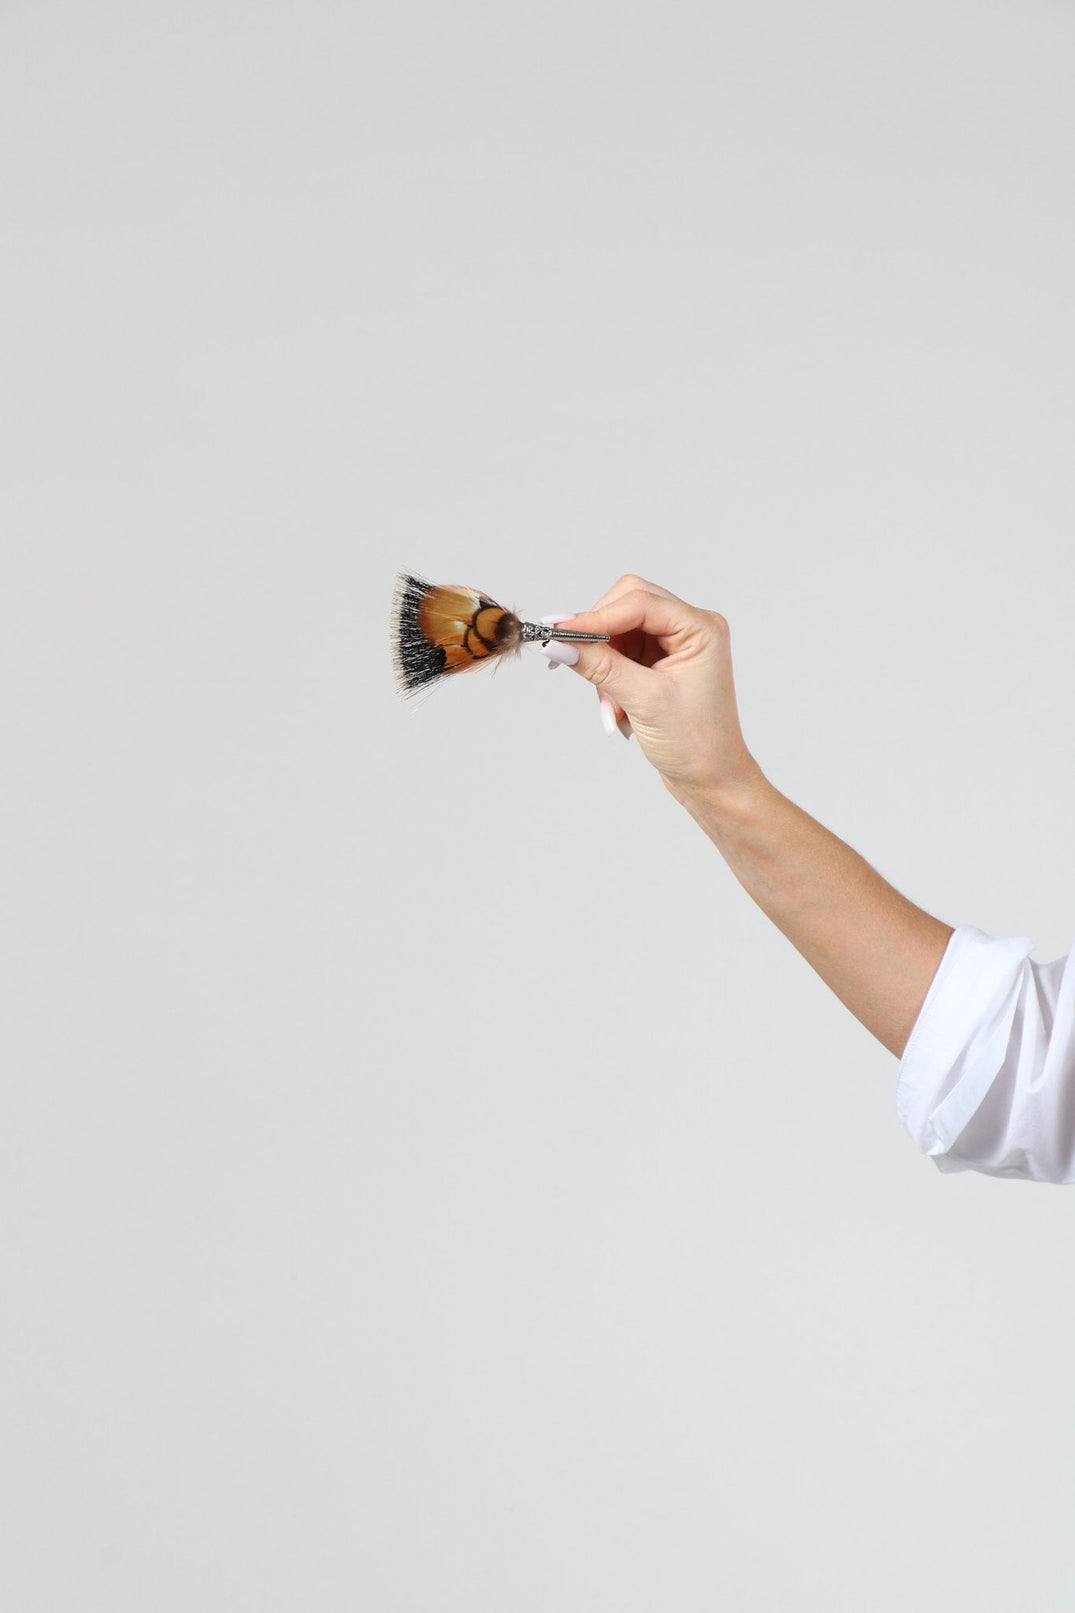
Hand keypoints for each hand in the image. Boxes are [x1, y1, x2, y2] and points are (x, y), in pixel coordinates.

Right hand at [544, 575, 762, 801]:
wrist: (711, 780)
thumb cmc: (696, 744)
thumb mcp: (644, 701)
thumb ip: (600, 667)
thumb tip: (558, 644)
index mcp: (700, 628)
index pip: (639, 602)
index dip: (596, 616)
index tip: (559, 633)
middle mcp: (689, 628)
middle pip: (626, 605)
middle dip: (600, 637)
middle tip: (576, 660)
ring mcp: (673, 644)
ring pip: (617, 631)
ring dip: (603, 664)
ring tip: (613, 707)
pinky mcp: (658, 662)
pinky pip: (618, 653)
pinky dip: (608, 678)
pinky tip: (617, 710)